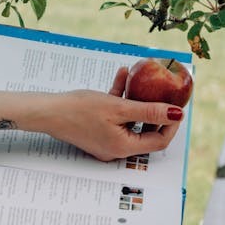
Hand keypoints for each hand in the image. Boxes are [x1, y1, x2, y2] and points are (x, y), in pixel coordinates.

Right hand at [0, 68, 184, 161]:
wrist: (47, 110)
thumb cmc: (80, 109)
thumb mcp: (119, 107)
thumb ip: (149, 110)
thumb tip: (176, 114)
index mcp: (124, 147)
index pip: (159, 140)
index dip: (170, 123)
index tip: (176, 105)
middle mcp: (117, 148)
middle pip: (145, 131)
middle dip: (153, 108)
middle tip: (162, 90)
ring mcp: (106, 141)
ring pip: (130, 120)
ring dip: (136, 98)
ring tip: (139, 77)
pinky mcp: (97, 131)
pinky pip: (115, 116)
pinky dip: (120, 98)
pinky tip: (121, 75)